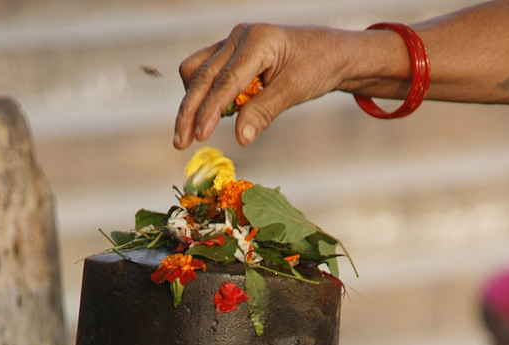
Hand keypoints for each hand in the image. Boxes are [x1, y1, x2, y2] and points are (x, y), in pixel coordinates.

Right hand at [173, 23, 365, 148]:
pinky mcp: (230, 53)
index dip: (209, 111)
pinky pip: (206, 73)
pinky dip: (205, 95)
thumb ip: (264, 112)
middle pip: (201, 76)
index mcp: (256, 41)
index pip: (225, 82)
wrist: (328, 51)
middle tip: (180, 143)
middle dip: (189, 111)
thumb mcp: (294, 91)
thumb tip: (240, 139)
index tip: (199, 137)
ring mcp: (231, 43)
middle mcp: (238, 37)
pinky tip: (214, 116)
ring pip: (196, 72)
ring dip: (192, 102)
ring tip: (194, 133)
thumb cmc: (316, 67)